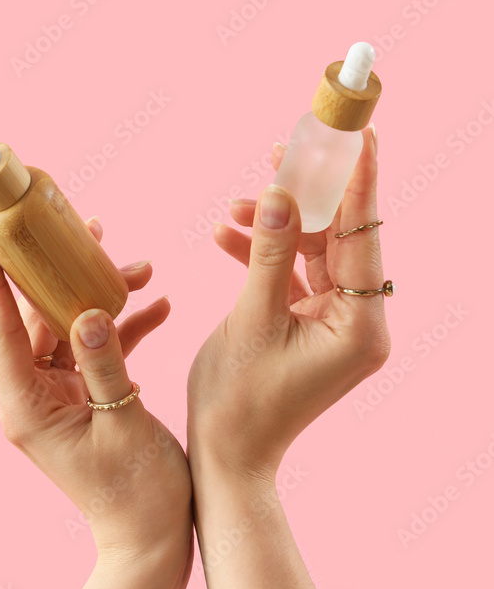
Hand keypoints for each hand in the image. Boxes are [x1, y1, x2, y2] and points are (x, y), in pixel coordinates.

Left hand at [0, 216, 192, 563]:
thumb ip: (106, 362)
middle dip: (64, 273)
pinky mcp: (85, 397)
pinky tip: (158, 304)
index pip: (1, 329)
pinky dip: (124, 327)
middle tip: (82, 224)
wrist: (152, 539)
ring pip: (71, 328)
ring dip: (104, 298)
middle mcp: (33, 396)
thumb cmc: (137, 493)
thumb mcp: (123, 422)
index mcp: (26, 404)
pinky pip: (96, 350)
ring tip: (140, 267)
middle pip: (36, 318)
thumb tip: (88, 309)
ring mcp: (58, 396)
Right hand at [187, 126, 389, 483]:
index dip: (358, 179)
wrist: (226, 458)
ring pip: (314, 254)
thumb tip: (284, 191)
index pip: (363, 236)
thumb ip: (271, 252)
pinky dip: (265, 257)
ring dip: (276, 227)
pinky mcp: (312, 329)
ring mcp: (336, 327)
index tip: (358, 130)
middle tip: (284, 151)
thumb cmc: (237, 402)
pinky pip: (294, 277)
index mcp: (360, 326)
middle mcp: (359, 324)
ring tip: (237, 205)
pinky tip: (230, 235)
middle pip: (341, 240)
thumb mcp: (252, 319)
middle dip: (307, 197)